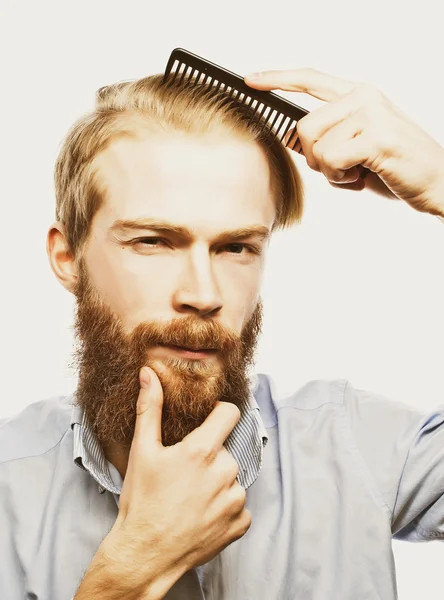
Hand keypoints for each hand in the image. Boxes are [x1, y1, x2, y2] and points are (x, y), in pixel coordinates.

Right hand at [101, 367, 250, 596]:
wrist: (144, 555)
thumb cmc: (141, 502)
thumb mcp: (142, 451)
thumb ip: (149, 408)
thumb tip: (149, 373)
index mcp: (203, 450)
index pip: (229, 413)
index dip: (217, 413)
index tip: (205, 423)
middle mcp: (225, 472)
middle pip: (225, 449)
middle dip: (209, 456)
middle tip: (184, 474)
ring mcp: (235, 499)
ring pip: (232, 478)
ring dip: (217, 483)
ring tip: (190, 497)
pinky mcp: (240, 523)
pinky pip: (239, 505)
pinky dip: (224, 508)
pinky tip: (201, 514)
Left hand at [245, 68, 443, 216]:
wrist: (438, 182)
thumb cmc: (394, 168)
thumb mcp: (356, 148)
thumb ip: (328, 137)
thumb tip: (293, 139)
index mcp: (358, 95)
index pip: (310, 79)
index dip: (278, 79)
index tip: (250, 79)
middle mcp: (363, 96)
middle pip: (303, 128)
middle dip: (315, 159)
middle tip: (344, 168)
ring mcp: (371, 112)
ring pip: (315, 147)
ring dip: (331, 172)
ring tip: (358, 171)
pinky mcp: (376, 135)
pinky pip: (332, 160)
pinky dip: (341, 179)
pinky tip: (364, 177)